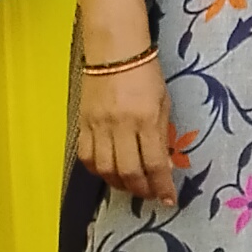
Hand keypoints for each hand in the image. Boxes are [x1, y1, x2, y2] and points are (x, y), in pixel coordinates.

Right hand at [75, 50, 182, 206]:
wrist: (114, 51)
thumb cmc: (146, 74)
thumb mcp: (164, 103)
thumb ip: (162, 135)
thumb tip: (162, 167)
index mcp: (146, 119)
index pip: (154, 163)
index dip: (162, 186)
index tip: (168, 200)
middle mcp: (120, 125)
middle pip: (128, 172)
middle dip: (141, 190)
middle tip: (150, 195)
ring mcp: (98, 125)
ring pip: (105, 169)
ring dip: (119, 184)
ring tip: (131, 186)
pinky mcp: (83, 123)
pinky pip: (87, 157)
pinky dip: (98, 171)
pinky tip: (109, 173)